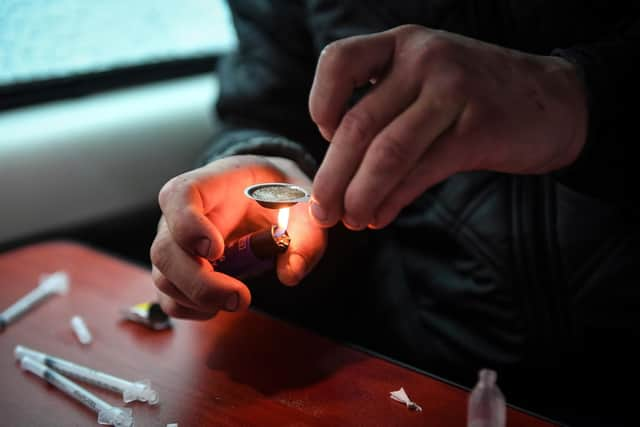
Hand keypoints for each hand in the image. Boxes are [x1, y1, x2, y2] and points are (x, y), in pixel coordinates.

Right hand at [150, 155, 326, 318]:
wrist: (269, 197)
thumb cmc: (281, 196)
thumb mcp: (304, 207)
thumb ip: (305, 237)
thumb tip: (290, 275)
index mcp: (209, 186)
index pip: (178, 196)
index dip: (188, 225)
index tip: (216, 249)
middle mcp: (180, 215)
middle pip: (165, 249)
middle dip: (199, 281)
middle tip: (239, 297)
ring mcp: (175, 245)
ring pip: (164, 278)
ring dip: (199, 299)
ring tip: (238, 300)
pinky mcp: (178, 272)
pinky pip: (169, 298)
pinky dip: (192, 310)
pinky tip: (220, 307)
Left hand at [308, 24, 587, 229]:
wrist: (555, 102)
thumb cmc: (476, 98)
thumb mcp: (427, 84)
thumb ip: (384, 113)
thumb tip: (336, 176)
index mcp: (402, 44)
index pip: (339, 62)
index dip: (320, 104)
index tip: (324, 139)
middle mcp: (424, 60)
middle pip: (358, 125)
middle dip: (332, 177)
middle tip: (321, 211)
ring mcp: (453, 91)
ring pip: (386, 153)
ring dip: (359, 196)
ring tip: (349, 220)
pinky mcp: (477, 129)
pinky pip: (420, 172)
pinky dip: (392, 201)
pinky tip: (380, 216)